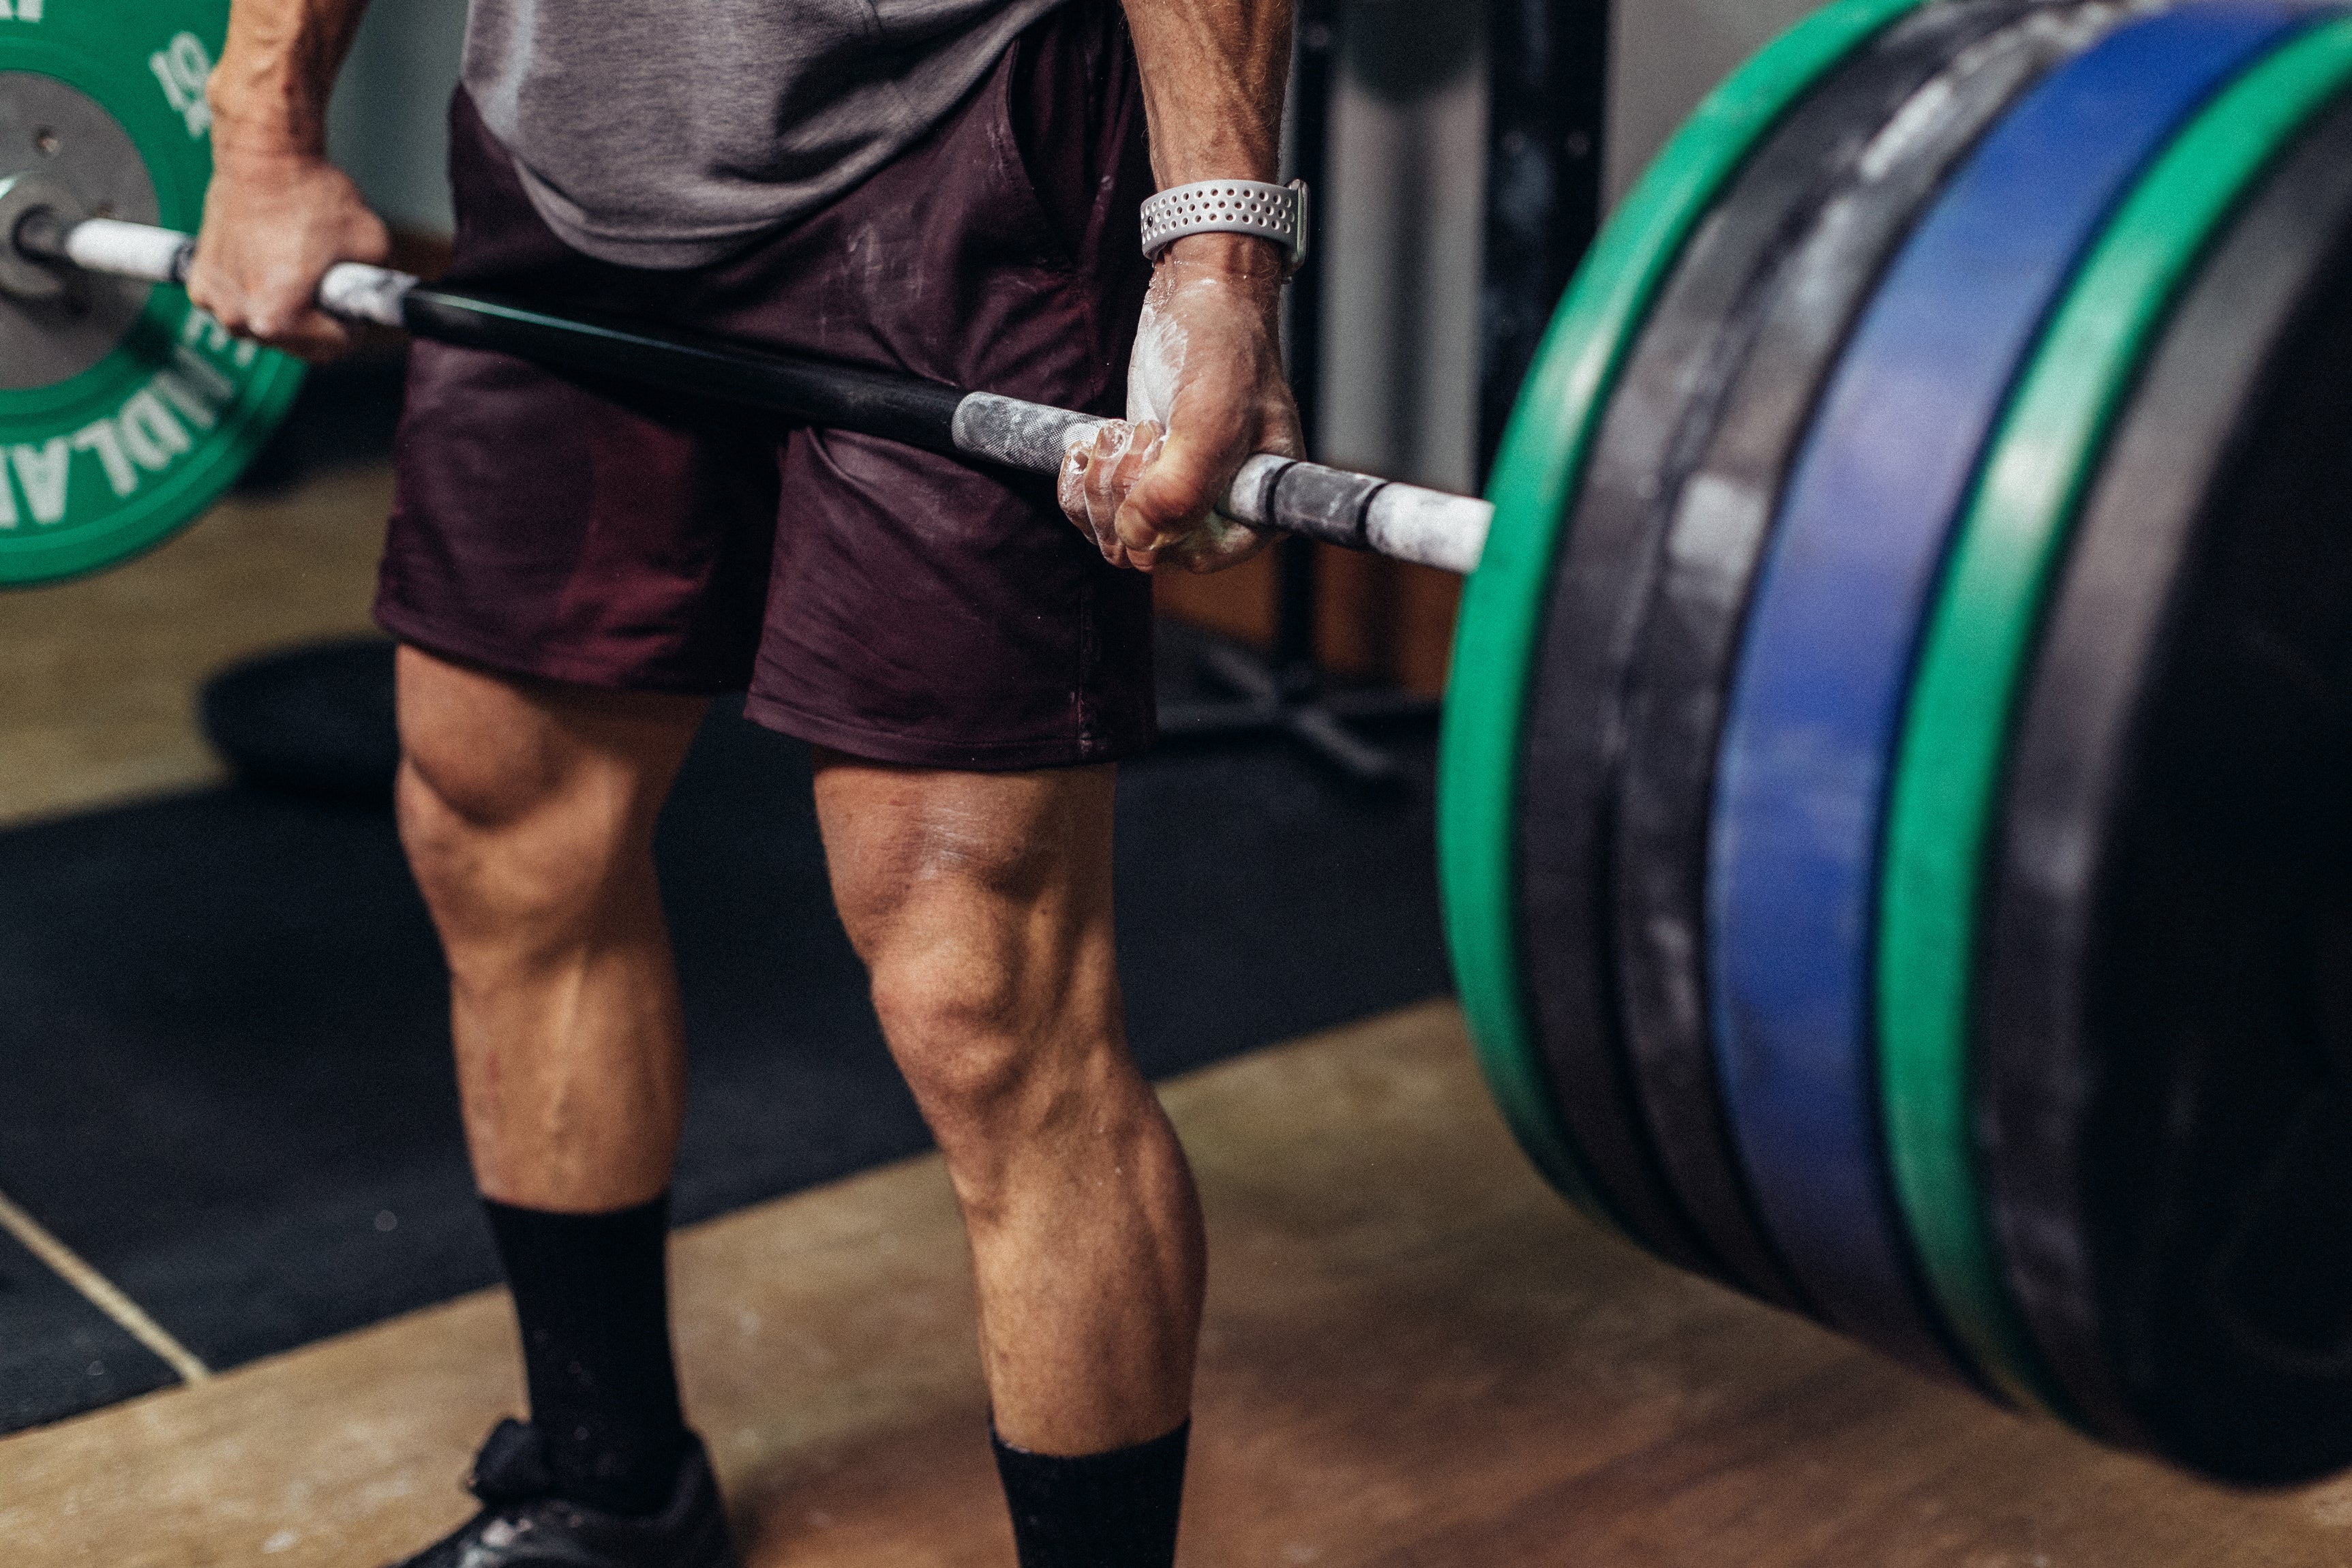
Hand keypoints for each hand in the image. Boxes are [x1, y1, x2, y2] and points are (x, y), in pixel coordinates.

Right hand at [186, 137, 388, 361]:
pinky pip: (240, 305)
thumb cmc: (312, 196)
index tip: (351, 301)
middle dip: (319, 320)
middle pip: (299, 344)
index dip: (353, 323)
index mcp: (279, 320)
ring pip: (268, 327)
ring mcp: (215, 302)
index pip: (336, 347)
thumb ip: (381, 289)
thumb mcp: (373, 248)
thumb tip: (385, 305)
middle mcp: (240, 318)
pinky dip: (255, 293)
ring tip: (296, 269)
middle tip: (325, 281)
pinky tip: (269, 264)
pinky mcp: (200, 283)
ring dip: (287, 310)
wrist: (263, 156)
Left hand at [1059, 235, 1301, 573]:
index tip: (1157, 455)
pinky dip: (1080, 483)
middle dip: (1125, 492)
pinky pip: (1093, 517)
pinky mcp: (1139, 486)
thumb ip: (1181, 489)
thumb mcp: (1210, 416)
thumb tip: (1136, 540)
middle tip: (1142, 431)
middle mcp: (1218, 516)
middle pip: (1145, 550)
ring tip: (1123, 430)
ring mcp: (1176, 503)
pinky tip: (1095, 443)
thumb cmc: (1221, 349)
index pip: (1195, 556)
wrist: (1196, 302)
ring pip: (1114, 536)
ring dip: (1102, 484)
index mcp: (1256, 511)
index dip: (1160, 520)